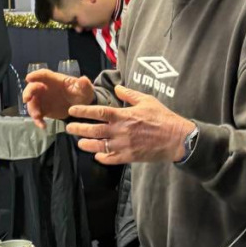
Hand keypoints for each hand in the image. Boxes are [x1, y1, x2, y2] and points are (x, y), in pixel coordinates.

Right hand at [22, 69, 94, 126]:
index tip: (28, 78)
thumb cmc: (82, 94)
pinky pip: (37, 114)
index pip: (43, 74)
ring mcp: (43, 99)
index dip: (35, 75)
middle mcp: (46, 88)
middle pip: (33, 88)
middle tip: (27, 100)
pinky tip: (43, 126)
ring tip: (37, 117)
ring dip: (32, 109)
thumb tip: (84, 79)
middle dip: (28, 92)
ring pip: (33, 102)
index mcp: (55, 80)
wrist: (81, 107)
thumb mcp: (85, 89)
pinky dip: (38, 120)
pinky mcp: (43, 110)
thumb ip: (84, 85)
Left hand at [67, 85, 193, 165]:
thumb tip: (117, 87)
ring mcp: (124, 145)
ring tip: (79, 142)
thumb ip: (129, 94)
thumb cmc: (163, 118)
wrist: (176, 138)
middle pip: (94, 130)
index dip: (83, 111)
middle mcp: (120, 131)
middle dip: (79, 129)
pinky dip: (102, 157)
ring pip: (99, 146)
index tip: (72, 111)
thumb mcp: (147, 100)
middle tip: (69, 128)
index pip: (98, 112)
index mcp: (124, 115)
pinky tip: (97, 155)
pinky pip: (111, 159)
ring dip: (87, 144)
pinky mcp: (129, 157)